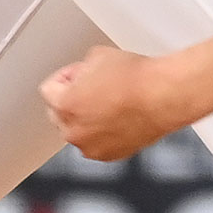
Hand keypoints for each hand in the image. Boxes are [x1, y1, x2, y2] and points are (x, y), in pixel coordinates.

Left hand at [39, 46, 192, 161]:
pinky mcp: (109, 155)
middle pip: (59, 113)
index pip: (49, 89)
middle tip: (96, 86)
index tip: (79, 74)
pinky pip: (96, 142)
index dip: (67, 76)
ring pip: (78, 130)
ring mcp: (91, 147)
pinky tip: (120, 115)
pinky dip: (103, 131)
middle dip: (72, 99)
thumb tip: (81, 77)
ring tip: (112, 101)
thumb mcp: (98, 56)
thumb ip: (79, 70)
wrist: (164, 96)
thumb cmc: (137, 78)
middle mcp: (74, 131)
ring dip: (87, 117)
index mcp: (65, 106)